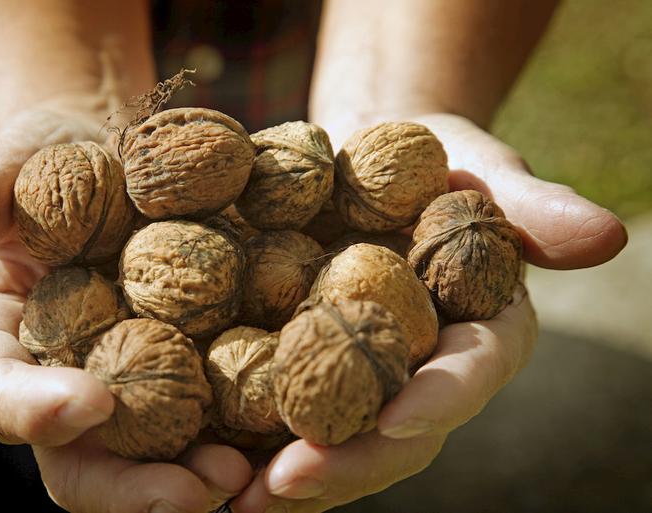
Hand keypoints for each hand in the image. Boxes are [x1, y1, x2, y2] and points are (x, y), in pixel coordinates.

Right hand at [0, 98, 252, 512]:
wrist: (114, 157)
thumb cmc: (50, 160)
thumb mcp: (11, 165)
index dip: (34, 410)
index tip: (92, 403)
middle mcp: (59, 383)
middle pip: (82, 458)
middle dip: (132, 485)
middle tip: (193, 490)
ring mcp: (128, 385)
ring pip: (153, 455)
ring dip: (197, 477)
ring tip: (245, 474)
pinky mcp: (187, 369)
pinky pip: (212, 411)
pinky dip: (243, 430)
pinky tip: (285, 430)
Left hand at [229, 114, 626, 512]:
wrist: (362, 153)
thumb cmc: (431, 156)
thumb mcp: (480, 165)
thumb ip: (530, 205)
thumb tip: (608, 237)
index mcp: (474, 332)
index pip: (467, 376)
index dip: (440, 399)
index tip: (399, 417)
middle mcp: (418, 370)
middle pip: (391, 431)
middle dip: (345, 461)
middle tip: (288, 485)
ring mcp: (357, 375)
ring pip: (330, 437)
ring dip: (284, 471)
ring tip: (231, 496)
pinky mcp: (300, 361)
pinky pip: (274, 406)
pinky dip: (241, 435)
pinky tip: (199, 454)